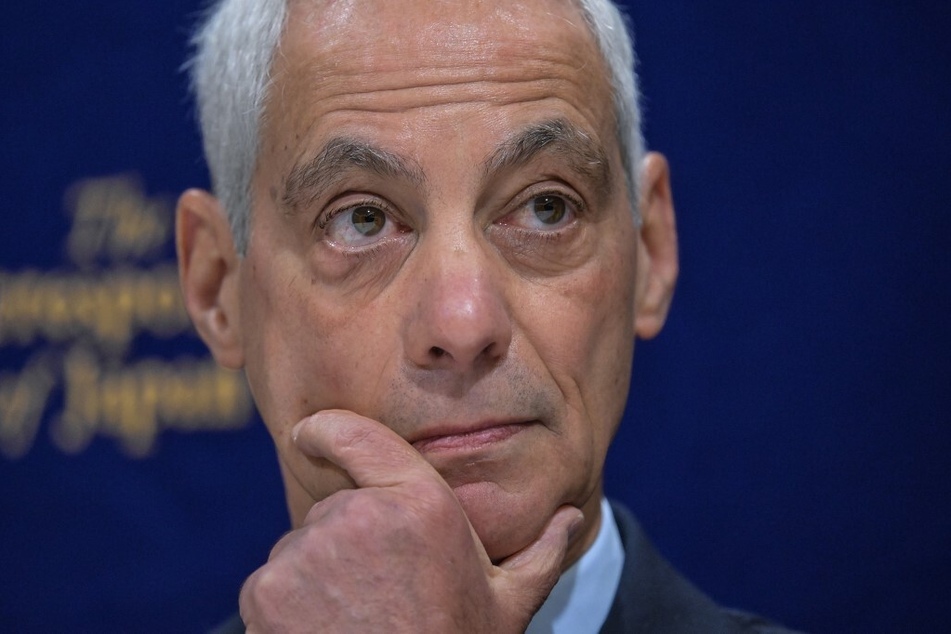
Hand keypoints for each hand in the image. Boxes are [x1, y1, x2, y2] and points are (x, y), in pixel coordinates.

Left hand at [238, 409, 582, 632]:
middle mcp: (362, 514)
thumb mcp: (510, 605)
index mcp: (423, 504)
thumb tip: (573, 517)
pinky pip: (271, 582)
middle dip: (350, 541)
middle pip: (337, 507)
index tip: (309, 432)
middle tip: (381, 593)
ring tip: (357, 620)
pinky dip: (286, 604)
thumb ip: (541, 552)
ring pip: (302, 548)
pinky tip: (326, 632)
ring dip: (318, 575)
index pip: (358, 436)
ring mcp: (309, 550)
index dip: (326, 428)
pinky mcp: (267, 588)